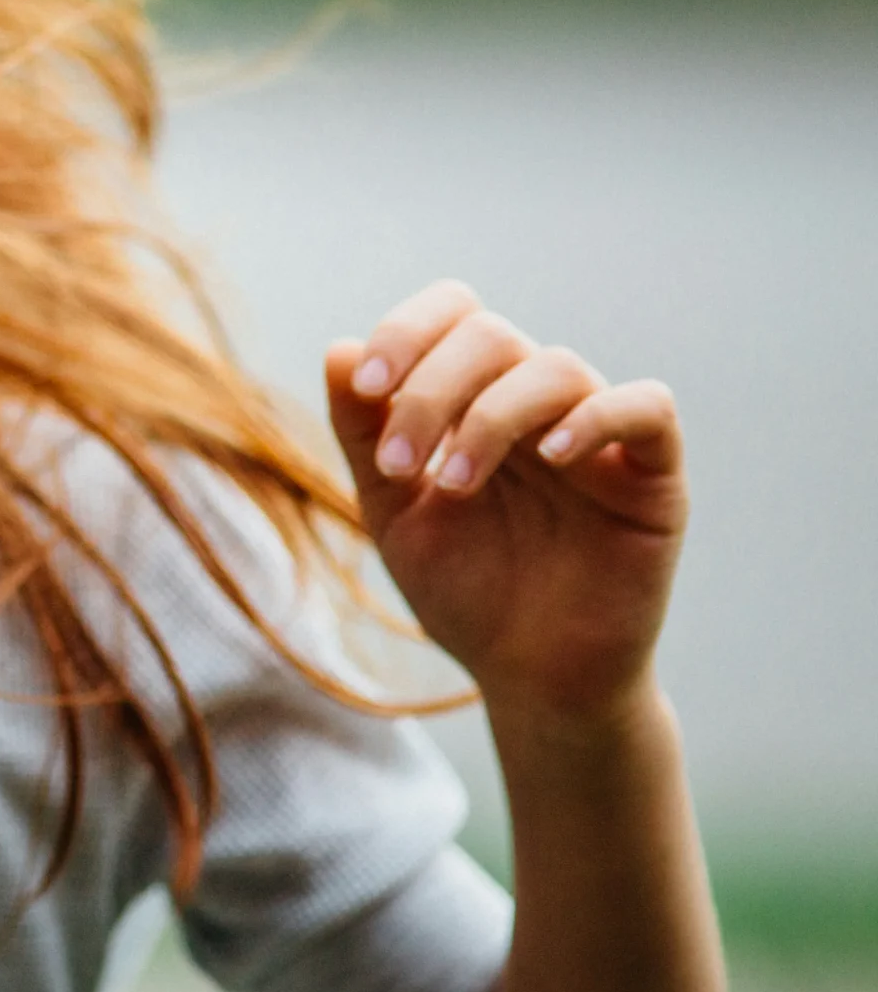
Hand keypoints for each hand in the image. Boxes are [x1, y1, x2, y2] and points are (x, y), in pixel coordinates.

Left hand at [325, 280, 686, 726]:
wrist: (528, 677)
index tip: (366, 387)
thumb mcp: (393, 511)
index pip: (454, 315)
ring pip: (557, 367)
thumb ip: (364, 434)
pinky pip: (647, 407)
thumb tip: (338, 350)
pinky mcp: (653, 477)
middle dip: (430, 389)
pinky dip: (598, 415)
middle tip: (398, 464)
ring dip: (489, 417)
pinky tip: (549, 454)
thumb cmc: (466, 592)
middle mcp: (538, 405)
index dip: (407, 330)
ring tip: (452, 486)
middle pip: (492, 336)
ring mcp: (599, 437)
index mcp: (476, 400)